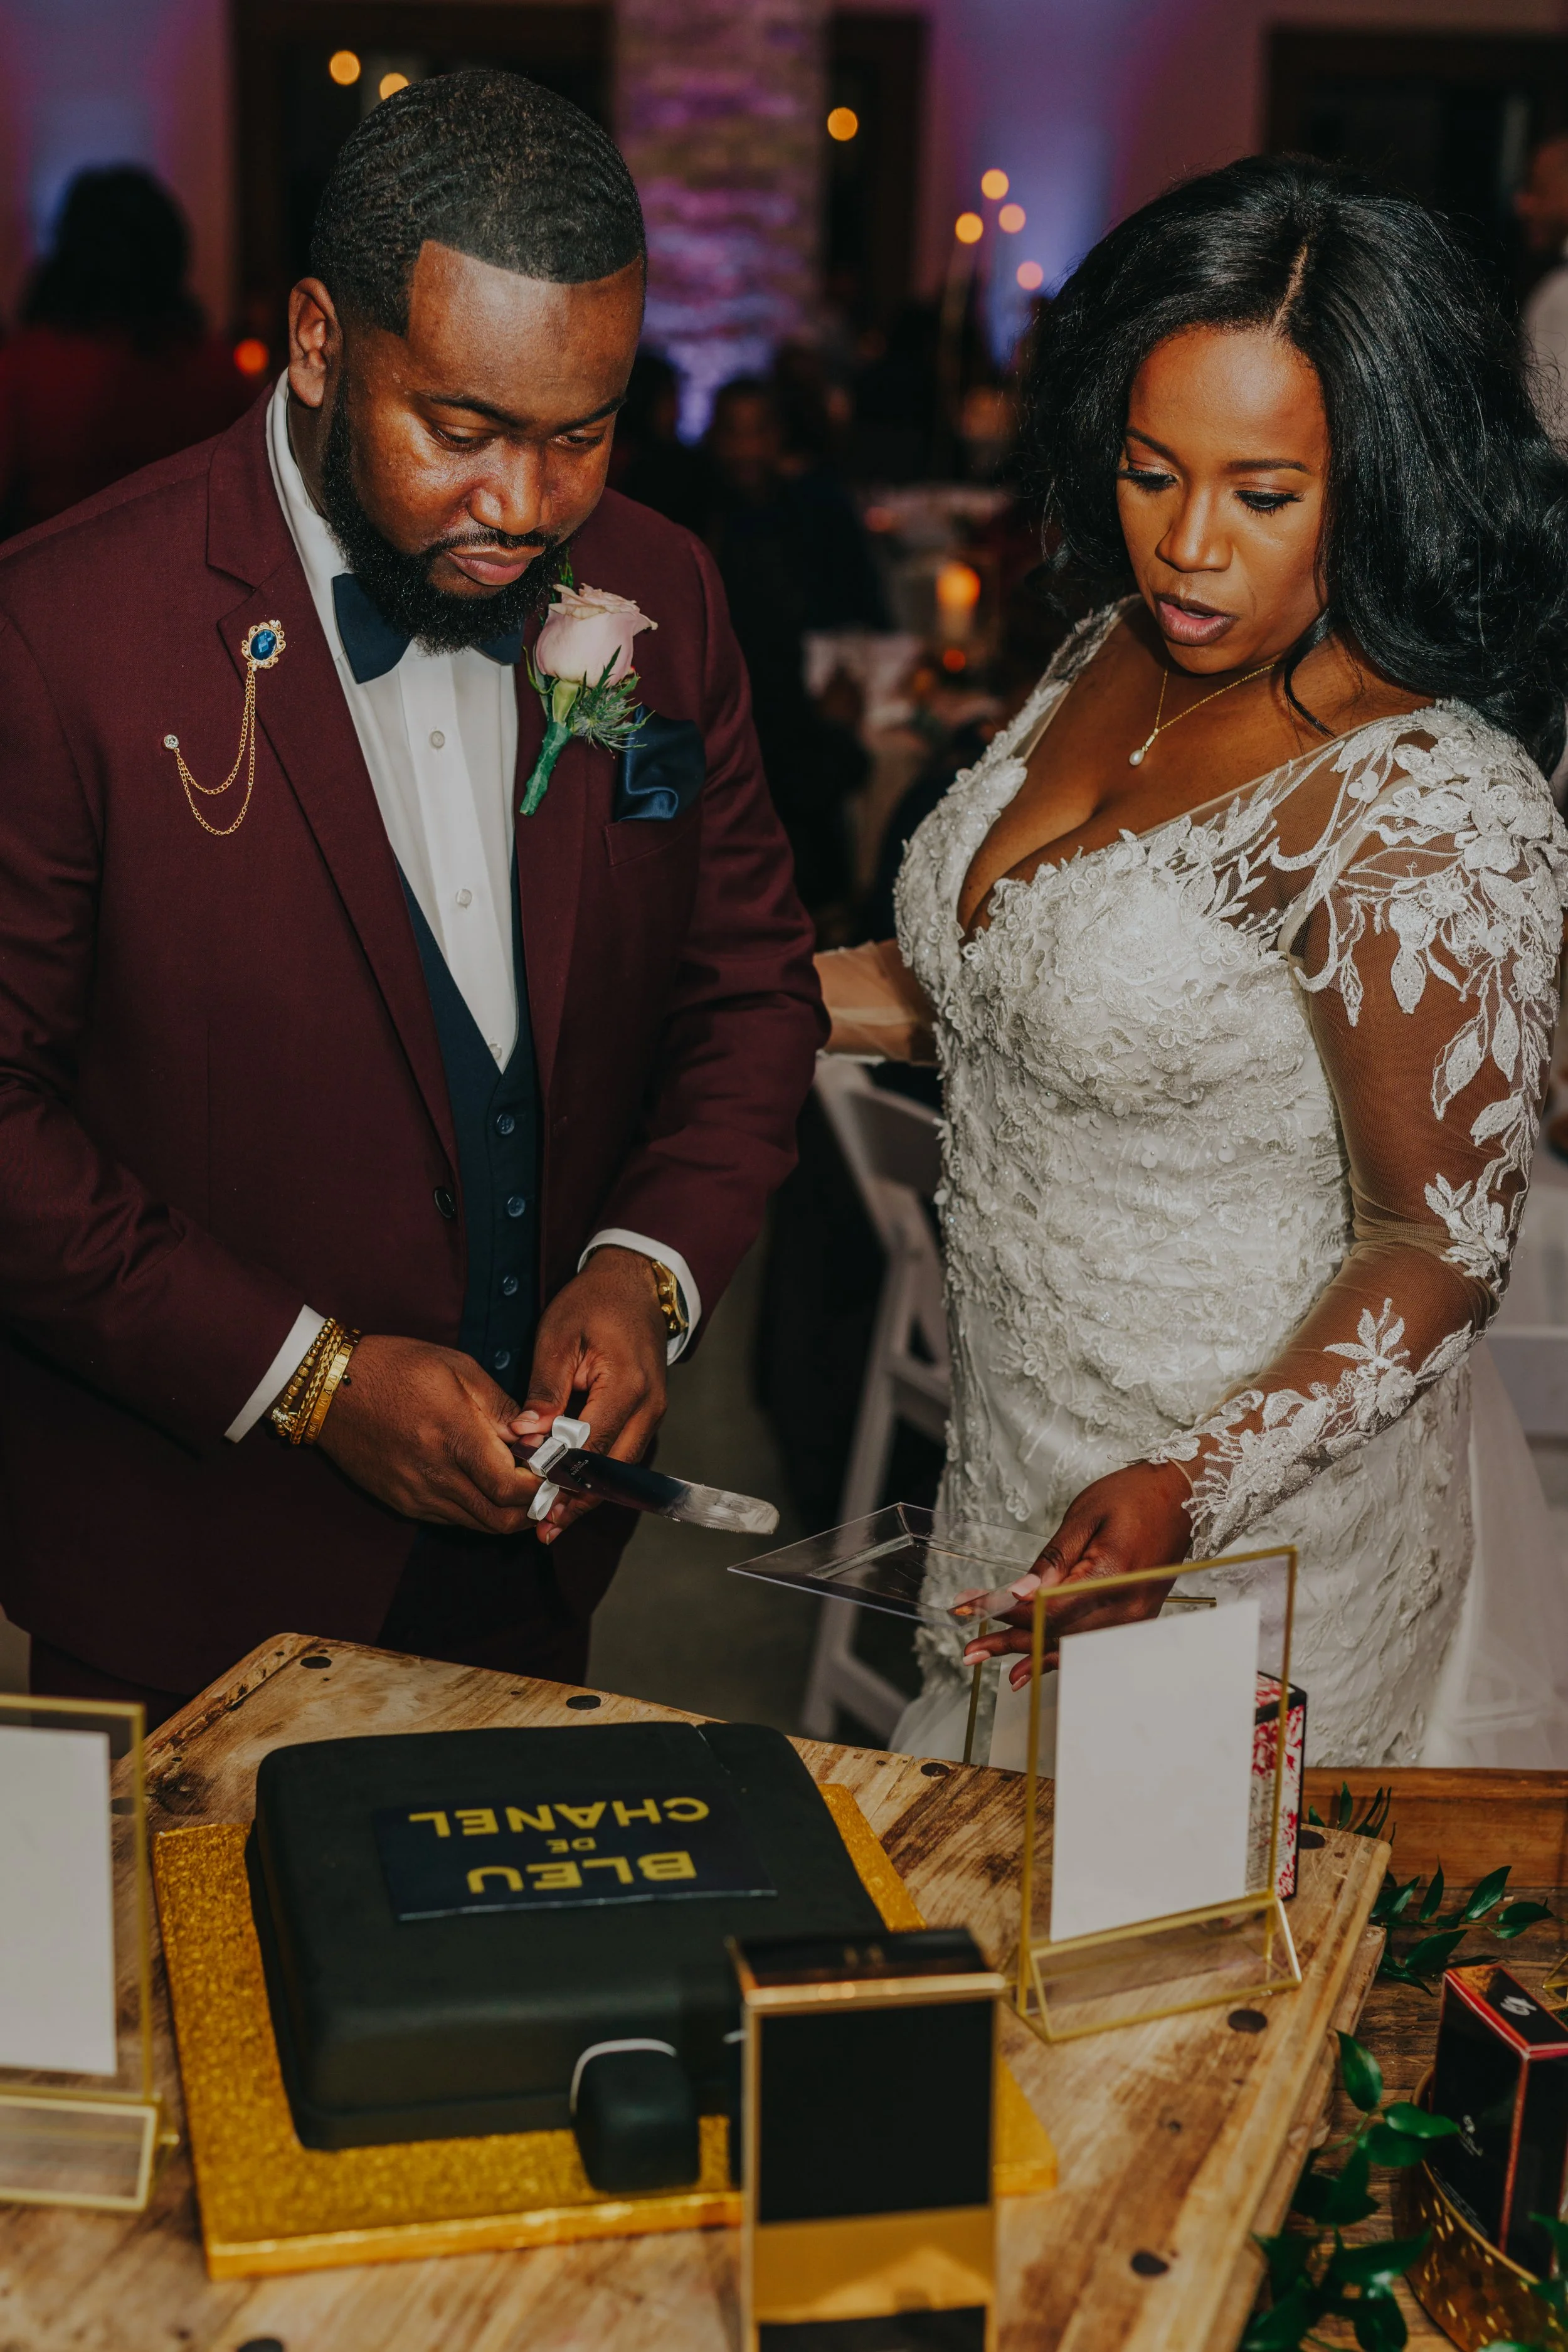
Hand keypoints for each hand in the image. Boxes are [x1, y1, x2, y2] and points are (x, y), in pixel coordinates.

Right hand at [315, 1333, 540, 1533]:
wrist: (330, 1387)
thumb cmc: (396, 1367)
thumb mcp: (458, 1368)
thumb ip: (501, 1409)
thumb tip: (537, 1437)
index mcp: (453, 1436)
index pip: (512, 1488)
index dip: (541, 1488)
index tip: (555, 1473)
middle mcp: (434, 1475)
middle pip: (500, 1520)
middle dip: (531, 1510)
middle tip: (545, 1488)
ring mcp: (415, 1494)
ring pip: (476, 1525)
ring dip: (504, 1512)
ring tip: (517, 1485)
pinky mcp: (401, 1502)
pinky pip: (450, 1519)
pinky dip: (474, 1509)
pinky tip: (479, 1484)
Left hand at [509, 1247, 669, 1544]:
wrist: (634, 1284)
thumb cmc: (592, 1303)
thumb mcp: (558, 1336)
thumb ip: (545, 1388)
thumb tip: (527, 1435)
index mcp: (626, 1385)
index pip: (593, 1445)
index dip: (562, 1474)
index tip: (533, 1497)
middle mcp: (649, 1406)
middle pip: (613, 1469)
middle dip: (577, 1500)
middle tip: (542, 1525)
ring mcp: (653, 1412)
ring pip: (621, 1468)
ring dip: (588, 1495)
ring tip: (552, 1521)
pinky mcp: (647, 1414)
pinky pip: (622, 1454)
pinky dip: (598, 1476)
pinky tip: (571, 1492)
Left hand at [951, 1461, 1192, 1688]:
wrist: (1183, 1496)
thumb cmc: (1134, 1496)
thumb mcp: (1086, 1515)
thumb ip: (1054, 1558)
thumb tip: (1023, 1593)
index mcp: (1112, 1575)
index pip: (1050, 1607)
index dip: (1009, 1612)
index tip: (973, 1609)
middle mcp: (1126, 1607)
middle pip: (1058, 1632)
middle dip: (1009, 1639)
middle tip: (968, 1651)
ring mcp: (1134, 1618)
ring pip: (1072, 1644)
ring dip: (1028, 1652)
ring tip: (987, 1659)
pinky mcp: (1135, 1618)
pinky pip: (1090, 1643)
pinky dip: (1059, 1654)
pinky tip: (1030, 1666)